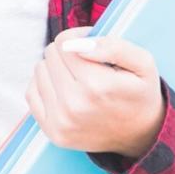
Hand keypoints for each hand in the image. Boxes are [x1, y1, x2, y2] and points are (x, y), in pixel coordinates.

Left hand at [25, 27, 166, 159]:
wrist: (141, 136)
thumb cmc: (140, 94)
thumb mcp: (143, 64)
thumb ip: (114, 47)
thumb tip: (77, 44)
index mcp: (97, 86)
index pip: (64, 43)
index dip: (78, 37)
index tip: (91, 45)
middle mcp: (75, 105)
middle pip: (50, 55)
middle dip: (68, 53)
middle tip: (87, 65)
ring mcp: (61, 121)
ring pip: (39, 70)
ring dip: (56, 69)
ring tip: (78, 79)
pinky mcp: (52, 132)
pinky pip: (31, 92)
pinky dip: (45, 86)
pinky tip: (65, 90)